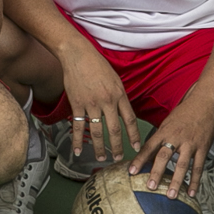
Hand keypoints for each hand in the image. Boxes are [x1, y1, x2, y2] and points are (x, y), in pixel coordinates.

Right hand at [59, 44, 142, 166]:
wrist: (78, 55)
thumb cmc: (97, 65)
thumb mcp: (115, 80)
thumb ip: (119, 97)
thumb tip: (121, 113)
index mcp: (119, 94)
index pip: (129, 120)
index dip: (134, 135)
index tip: (136, 147)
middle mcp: (107, 101)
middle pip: (114, 130)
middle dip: (117, 147)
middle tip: (119, 158)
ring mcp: (91, 104)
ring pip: (97, 131)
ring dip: (100, 148)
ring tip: (101, 158)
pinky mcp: (77, 104)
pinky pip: (78, 126)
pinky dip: (77, 140)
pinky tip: (78, 151)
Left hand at [137, 89, 213, 195]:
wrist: (206, 102)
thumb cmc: (185, 113)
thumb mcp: (168, 122)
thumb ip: (159, 138)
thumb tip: (148, 154)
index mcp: (164, 131)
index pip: (149, 147)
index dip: (139, 160)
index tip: (131, 172)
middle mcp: (176, 137)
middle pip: (164, 156)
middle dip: (156, 172)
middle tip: (150, 187)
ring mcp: (190, 144)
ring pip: (182, 165)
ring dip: (176, 181)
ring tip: (171, 195)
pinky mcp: (203, 148)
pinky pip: (198, 167)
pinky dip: (195, 181)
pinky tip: (191, 193)